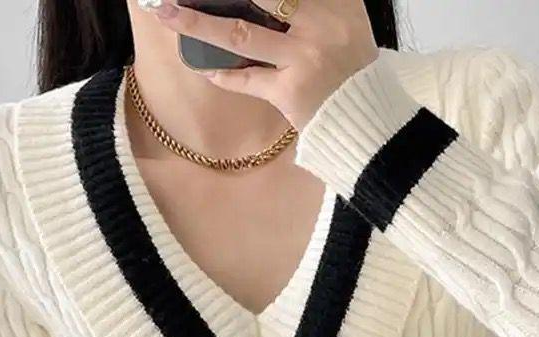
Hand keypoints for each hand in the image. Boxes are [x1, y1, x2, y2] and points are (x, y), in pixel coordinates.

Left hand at [142, 0, 379, 129]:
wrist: (373, 123)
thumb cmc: (355, 72)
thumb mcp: (349, 23)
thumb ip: (318, 4)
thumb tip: (274, 3)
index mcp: (339, 2)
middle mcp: (320, 23)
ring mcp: (302, 58)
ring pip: (240, 34)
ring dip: (198, 23)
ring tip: (166, 11)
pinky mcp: (289, 91)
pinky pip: (247, 79)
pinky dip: (224, 75)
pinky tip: (202, 67)